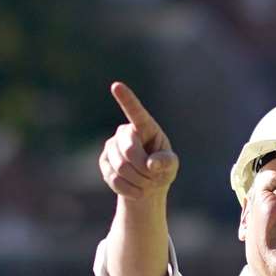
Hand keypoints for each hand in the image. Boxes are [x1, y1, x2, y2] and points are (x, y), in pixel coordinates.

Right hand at [99, 82, 178, 202]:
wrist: (146, 186)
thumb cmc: (161, 169)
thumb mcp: (171, 166)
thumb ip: (167, 162)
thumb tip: (152, 164)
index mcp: (145, 127)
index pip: (135, 112)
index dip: (126, 99)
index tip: (116, 85)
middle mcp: (125, 133)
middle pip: (129, 150)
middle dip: (143, 168)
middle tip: (153, 177)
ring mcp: (111, 147)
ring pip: (121, 166)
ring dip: (138, 180)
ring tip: (146, 184)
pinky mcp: (104, 162)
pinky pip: (114, 178)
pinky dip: (128, 189)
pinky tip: (136, 190)